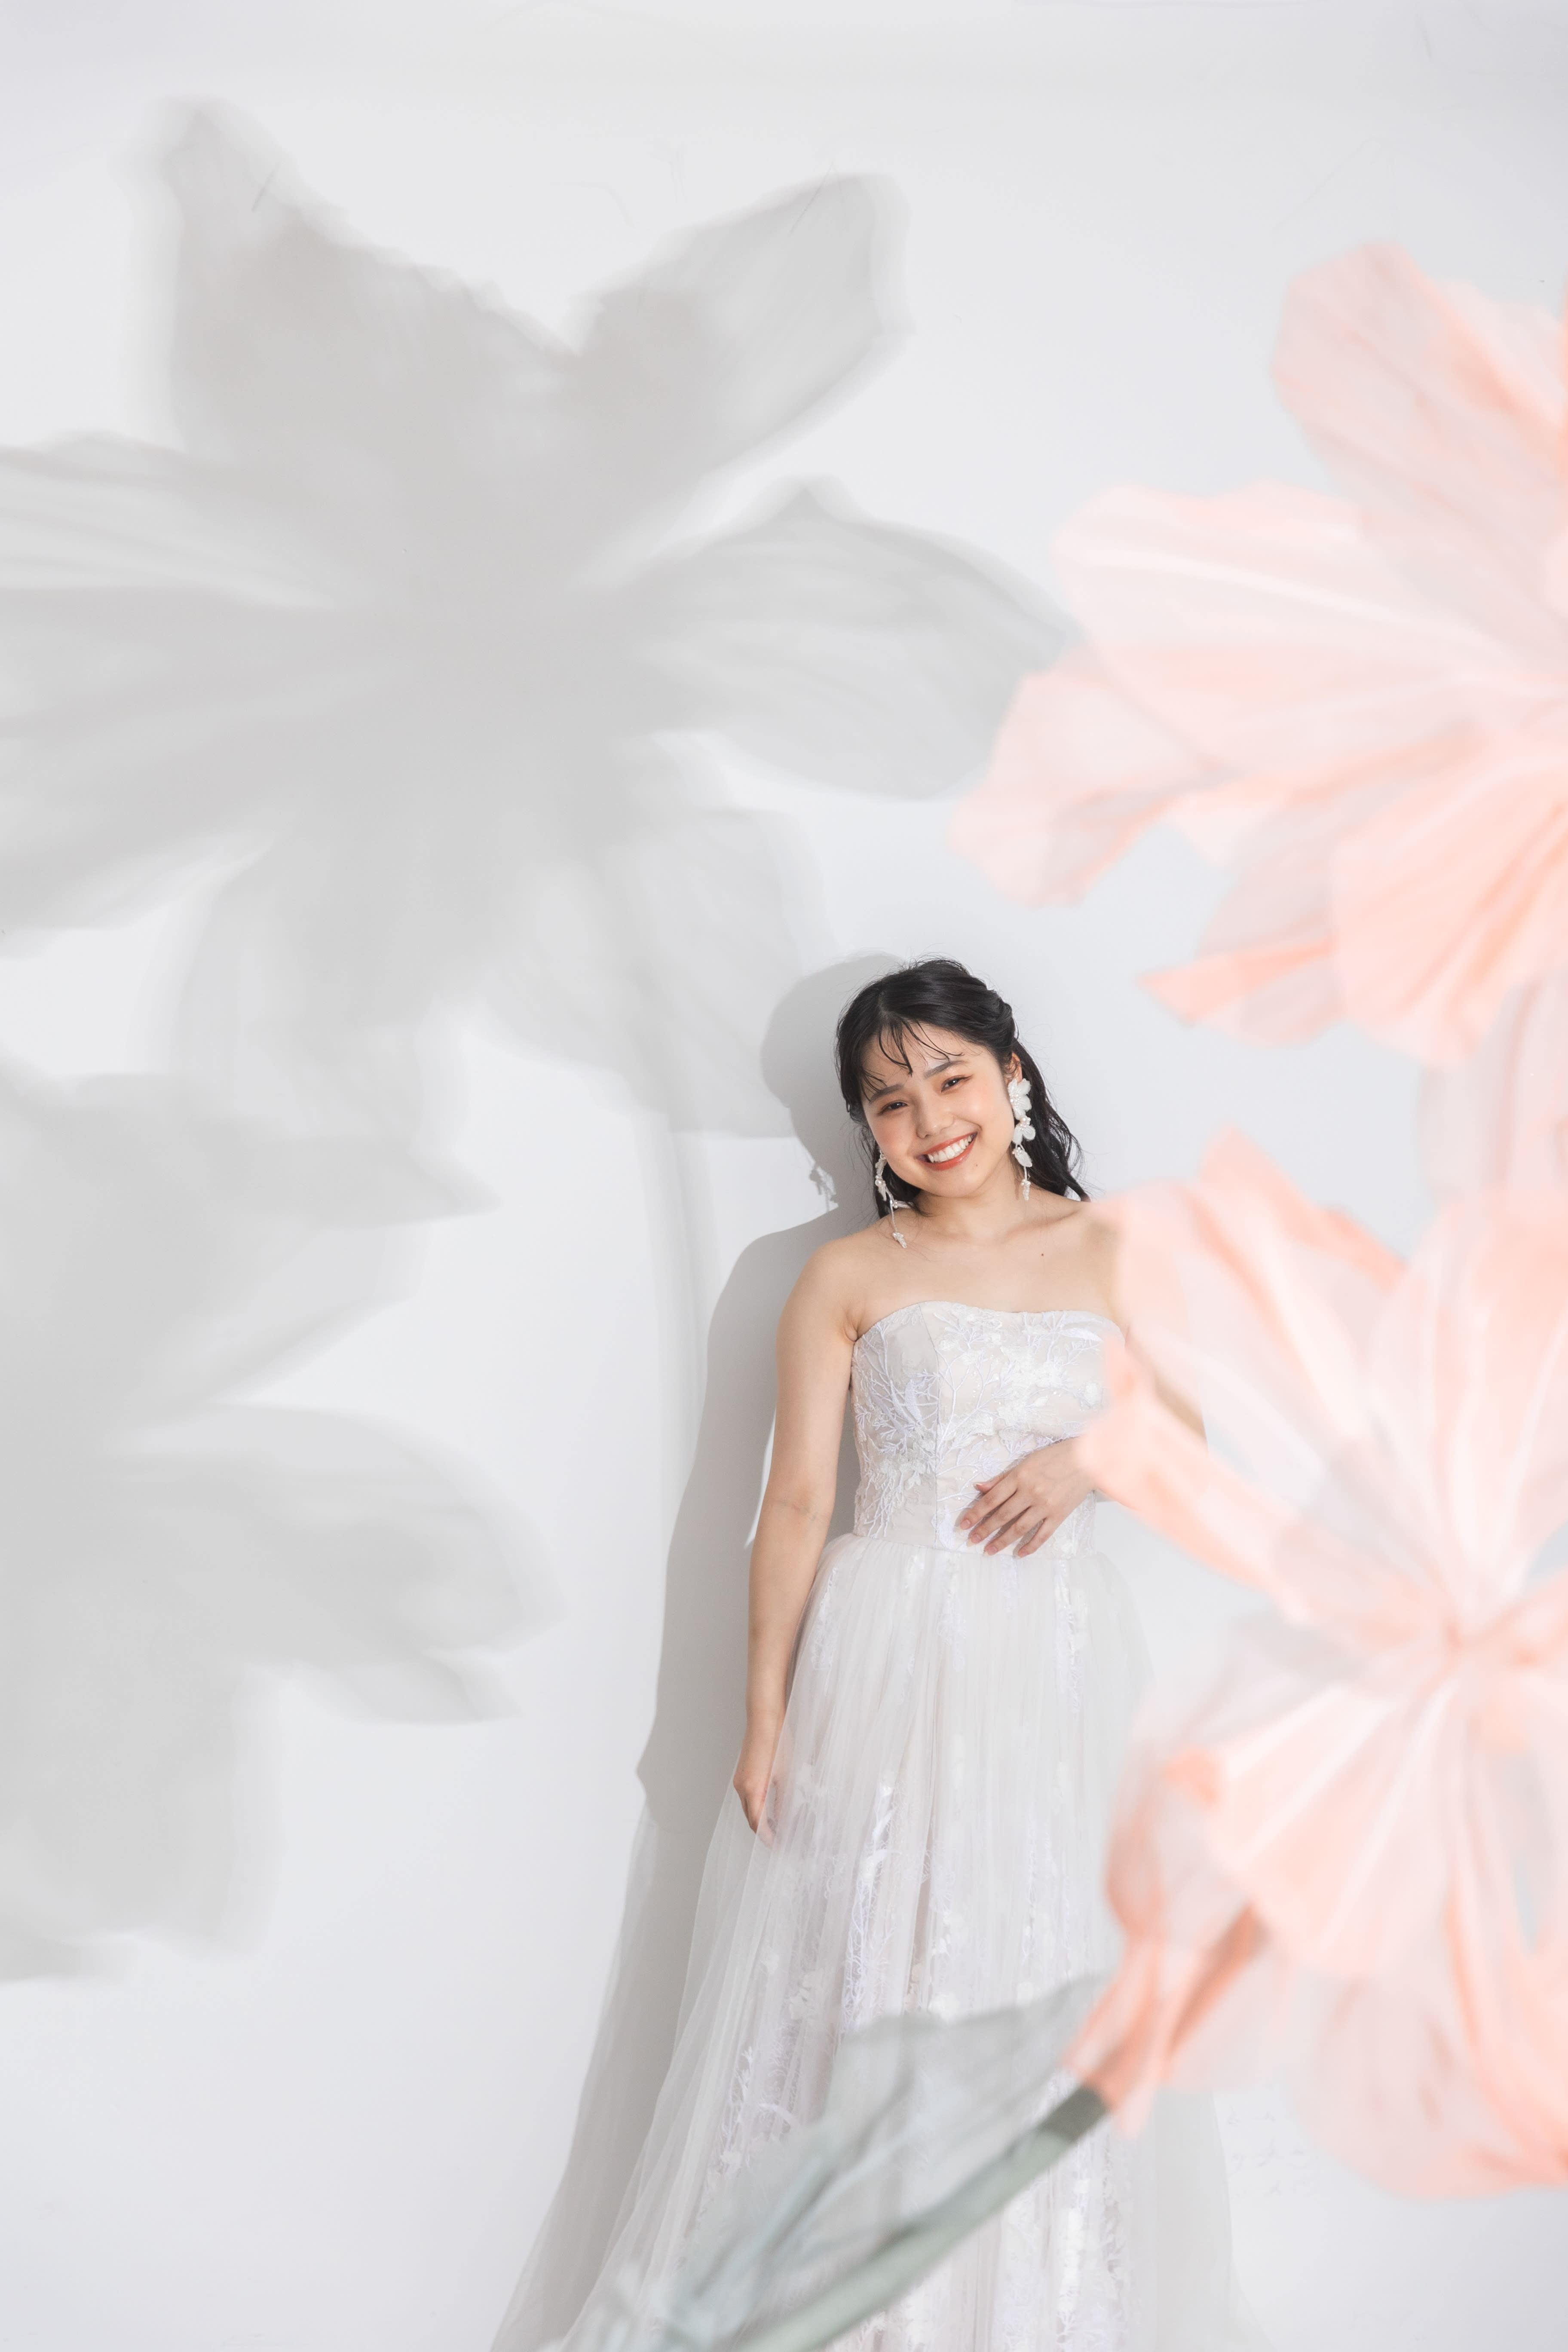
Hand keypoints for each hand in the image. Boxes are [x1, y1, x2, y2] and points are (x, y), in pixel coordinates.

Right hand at [733, 1711, 783, 1840]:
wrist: (764, 1719)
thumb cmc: (777, 1743)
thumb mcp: (787, 1776)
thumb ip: (784, 1802)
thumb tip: (785, 1822)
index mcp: (753, 1789)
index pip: (758, 1824)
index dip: (768, 1838)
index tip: (778, 1846)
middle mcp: (741, 1786)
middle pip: (750, 1818)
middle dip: (763, 1832)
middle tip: (779, 1840)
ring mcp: (739, 1779)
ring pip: (748, 1807)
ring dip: (760, 1819)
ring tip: (777, 1826)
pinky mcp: (741, 1772)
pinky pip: (747, 1796)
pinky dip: (756, 1806)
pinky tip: (769, 1807)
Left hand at [956, 1437, 1092, 1556]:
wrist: (1086, 1460)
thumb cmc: (1054, 1458)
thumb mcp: (1025, 1462)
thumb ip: (1002, 1478)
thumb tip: (979, 1487)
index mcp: (1019, 1477)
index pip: (992, 1499)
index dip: (976, 1512)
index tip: (964, 1524)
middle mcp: (1030, 1492)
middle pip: (1002, 1515)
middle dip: (985, 1529)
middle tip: (971, 1541)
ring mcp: (1045, 1505)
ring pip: (1019, 1528)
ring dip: (1002, 1541)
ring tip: (989, 1550)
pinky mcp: (1059, 1515)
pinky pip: (1042, 1535)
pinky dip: (1030, 1546)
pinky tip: (1019, 1554)